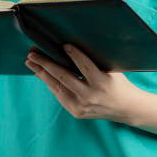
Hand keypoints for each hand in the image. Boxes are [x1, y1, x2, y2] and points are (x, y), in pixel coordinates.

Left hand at [25, 44, 143, 123]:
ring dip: (42, 74)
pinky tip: (41, 74)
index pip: (85, 67)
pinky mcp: (76, 112)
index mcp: (102, 83)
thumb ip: (93, 62)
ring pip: (57, 88)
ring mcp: (82, 106)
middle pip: (64, 77)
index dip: (74, 55)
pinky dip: (50, 84)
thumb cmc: (118, 83)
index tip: (64, 44)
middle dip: (46, 64)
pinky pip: (59, 95)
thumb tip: (68, 49)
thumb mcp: (111, 70)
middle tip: (32, 54)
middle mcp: (90, 96)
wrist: (125, 108)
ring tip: (31, 63)